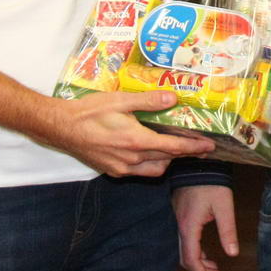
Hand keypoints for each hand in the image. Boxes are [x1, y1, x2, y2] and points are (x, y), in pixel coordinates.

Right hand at [37, 90, 213, 176]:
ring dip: (167, 161)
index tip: (209, 147)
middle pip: (167, 159)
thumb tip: (173, 98)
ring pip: (154, 170)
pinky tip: (147, 152)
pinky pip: (139, 172)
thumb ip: (148, 101)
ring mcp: (122, 168)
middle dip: (185, 154)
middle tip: (199, 146)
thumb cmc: (89, 112)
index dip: (194, 147)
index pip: (173, 147)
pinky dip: (149, 164)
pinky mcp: (113, 171)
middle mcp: (132, 159)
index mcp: (136, 141)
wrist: (62, 128)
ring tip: (173, 148)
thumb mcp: (120, 100)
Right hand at [172, 184, 237, 270]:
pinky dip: (196, 251)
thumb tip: (233, 254)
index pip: (191, 259)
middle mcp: (180, 227)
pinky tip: (206, 254)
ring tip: (215, 269)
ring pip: (185, 250)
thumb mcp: (224, 206)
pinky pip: (185, 241)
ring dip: (199, 262)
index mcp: (189, 227)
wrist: (198, 164)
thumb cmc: (212, 183)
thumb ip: (228, 230)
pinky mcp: (181, 218)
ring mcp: (178, 222)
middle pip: (185, 258)